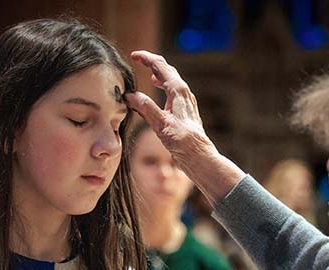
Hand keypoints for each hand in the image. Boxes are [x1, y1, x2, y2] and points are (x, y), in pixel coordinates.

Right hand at [124, 50, 243, 204]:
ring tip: (149, 74)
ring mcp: (186, 101)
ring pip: (172, 81)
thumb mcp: (159, 123)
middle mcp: (184, 93)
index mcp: (178, 91)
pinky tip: (160, 92)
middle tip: (138, 60)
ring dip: (159, 75)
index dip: (146, 58)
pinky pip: (174, 91)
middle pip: (167, 70)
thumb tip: (129, 95)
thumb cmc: (182, 141)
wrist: (199, 156)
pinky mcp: (186, 111)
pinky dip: (164, 86)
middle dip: (152, 63)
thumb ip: (144, 107)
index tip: (134, 55)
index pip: (160, 66)